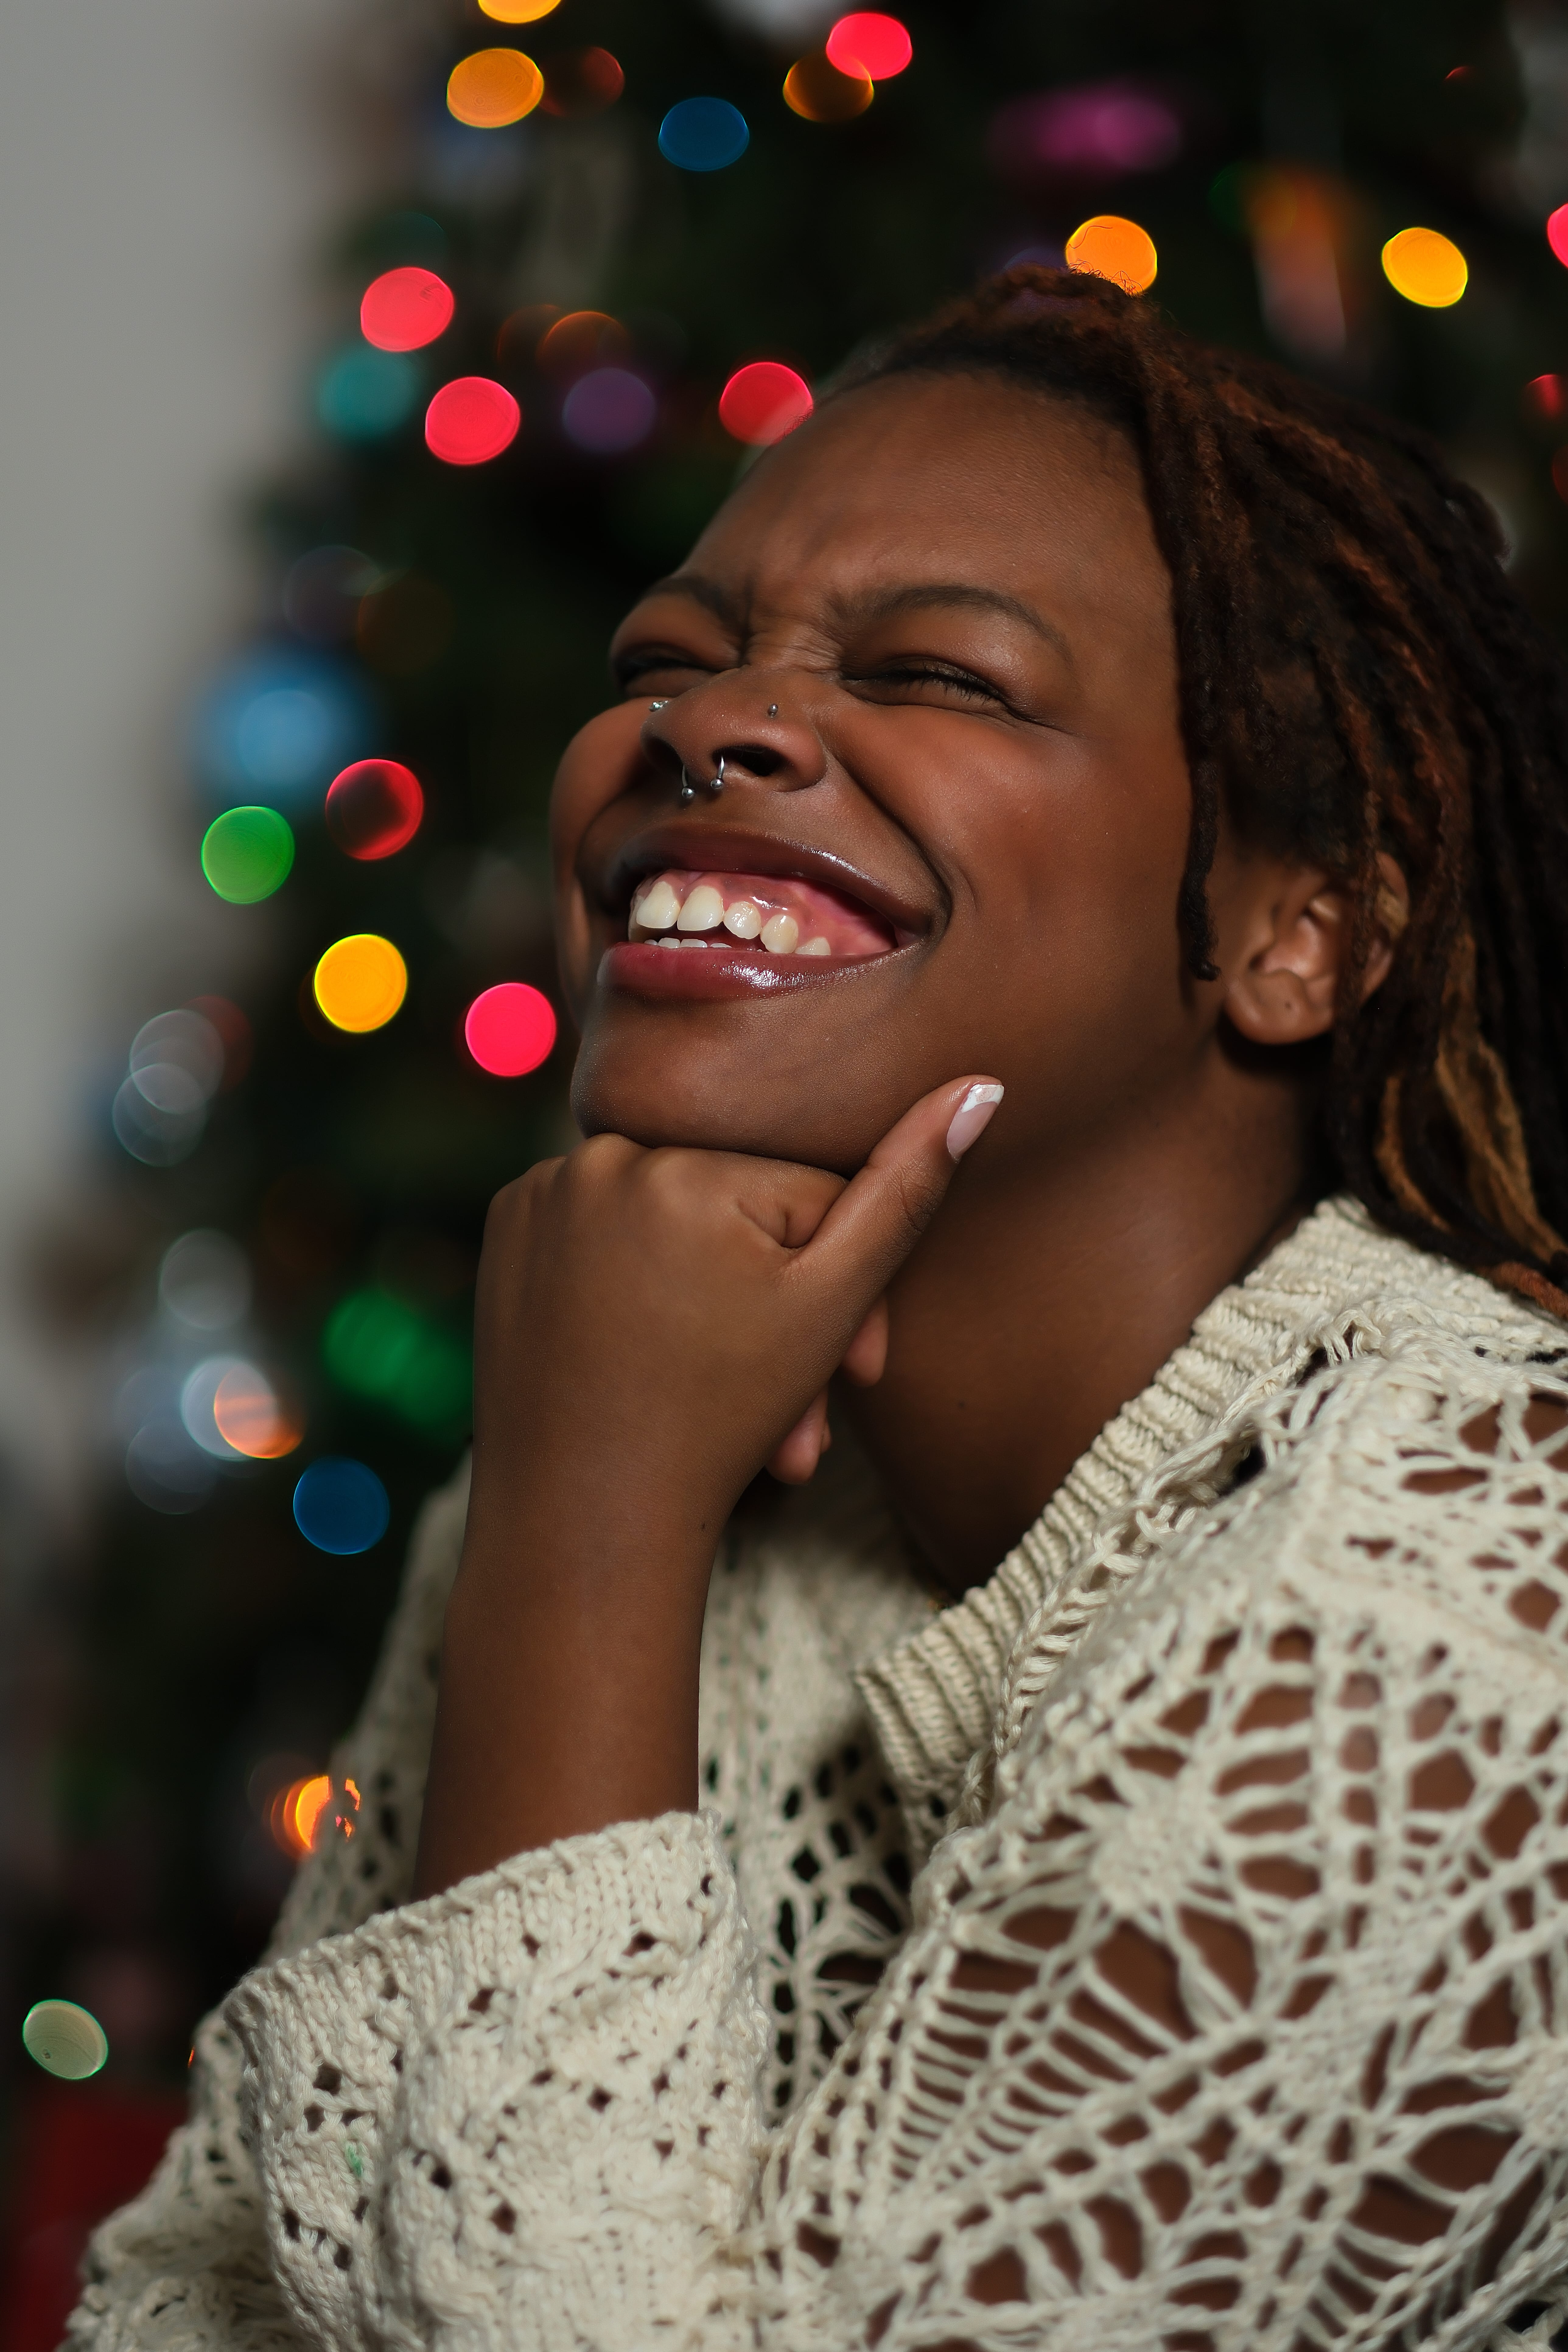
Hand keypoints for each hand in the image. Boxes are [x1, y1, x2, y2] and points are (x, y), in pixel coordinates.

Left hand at [413, 1077, 1002, 1893]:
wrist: (584, 1522)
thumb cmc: (720, 1422)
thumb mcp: (833, 1305)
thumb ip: (907, 1191)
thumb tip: (981, 1084)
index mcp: (685, 1162)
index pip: (807, 1194)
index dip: (844, 1286)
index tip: (857, 1373)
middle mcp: (600, 1154)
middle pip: (735, 1207)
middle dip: (776, 1301)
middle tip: (795, 1404)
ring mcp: (542, 1190)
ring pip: (672, 1219)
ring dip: (710, 1293)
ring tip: (724, 1384)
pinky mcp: (506, 1226)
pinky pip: (603, 1226)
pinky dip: (634, 1278)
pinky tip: (647, 1348)